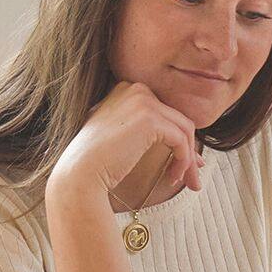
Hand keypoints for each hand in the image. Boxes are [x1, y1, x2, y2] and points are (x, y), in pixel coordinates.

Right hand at [50, 82, 202, 223]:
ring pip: (184, 130)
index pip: (165, 113)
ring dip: (188, 160)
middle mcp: (135, 89)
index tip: (183, 164)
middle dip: (188, 151)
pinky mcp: (151, 119)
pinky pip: (181, 140)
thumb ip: (151, 136)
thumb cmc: (97, 163)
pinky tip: (172, 177)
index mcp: (127, 89)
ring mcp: (143, 101)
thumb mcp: (124, 139)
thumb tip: (192, 151)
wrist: (80, 173)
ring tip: (185, 182)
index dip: (178, 140)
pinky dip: (184, 161)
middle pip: (178, 120)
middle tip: (191, 179)